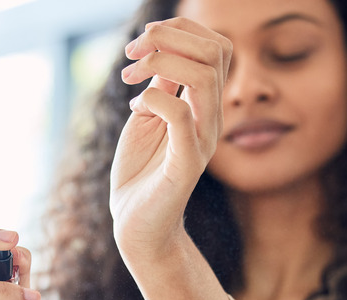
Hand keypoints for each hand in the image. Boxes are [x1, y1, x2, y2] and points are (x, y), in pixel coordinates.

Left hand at [110, 17, 231, 257]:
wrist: (136, 223)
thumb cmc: (140, 170)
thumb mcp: (148, 115)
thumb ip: (161, 85)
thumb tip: (161, 50)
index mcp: (204, 104)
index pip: (216, 47)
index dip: (181, 29)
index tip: (141, 42)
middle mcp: (211, 117)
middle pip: (216, 51)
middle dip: (170, 36)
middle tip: (133, 52)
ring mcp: (202, 139)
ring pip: (203, 76)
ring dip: (160, 62)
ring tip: (130, 74)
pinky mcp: (188, 163)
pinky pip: (181, 114)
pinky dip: (153, 98)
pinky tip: (135, 107)